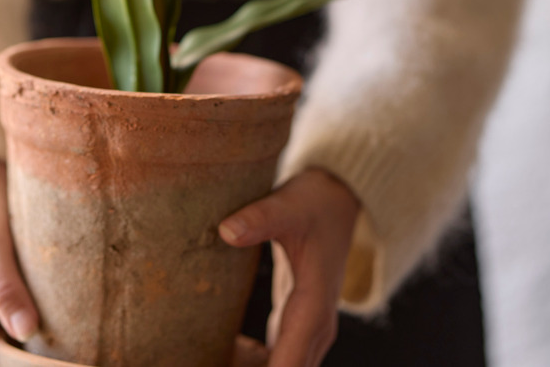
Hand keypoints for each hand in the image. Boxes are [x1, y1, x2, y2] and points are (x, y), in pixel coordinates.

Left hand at [219, 168, 359, 366]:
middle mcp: (317, 326)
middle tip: (211, 364)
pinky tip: (228, 356)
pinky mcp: (298, 322)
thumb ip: (259, 219)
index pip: (291, 361)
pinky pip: (281, 358)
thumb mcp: (287, 206)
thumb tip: (225, 231)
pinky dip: (256, 363)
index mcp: (314, 305)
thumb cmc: (315, 202)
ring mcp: (310, 327)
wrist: (338, 199)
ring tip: (215, 358)